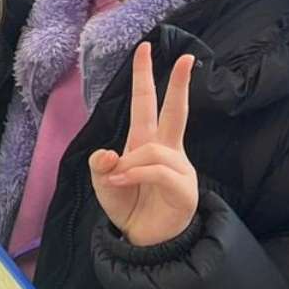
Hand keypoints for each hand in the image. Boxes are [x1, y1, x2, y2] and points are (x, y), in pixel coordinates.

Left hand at [89, 45, 198, 247]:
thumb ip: (100, 166)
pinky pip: (156, 171)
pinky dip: (133, 175)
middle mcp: (166, 150)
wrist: (144, 240)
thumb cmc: (127, 206)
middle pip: (174, 111)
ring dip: (129, 164)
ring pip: (152, 150)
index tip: (146, 49)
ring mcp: (179, 168)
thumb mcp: (103, 183)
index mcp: (145, 143)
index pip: (147, 104)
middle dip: (179, 84)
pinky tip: (119, 182)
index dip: (144, 77)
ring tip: (116, 179)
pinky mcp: (184, 188)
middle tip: (187, 56)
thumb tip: (108, 153)